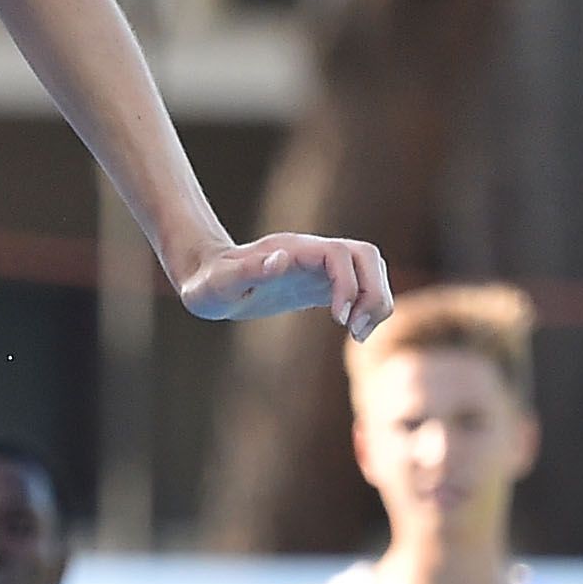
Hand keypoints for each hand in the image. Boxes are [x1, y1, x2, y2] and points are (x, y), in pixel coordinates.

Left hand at [177, 233, 391, 340]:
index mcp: (292, 249)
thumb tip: (281, 259)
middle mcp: (311, 253)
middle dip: (374, 292)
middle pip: (366, 257)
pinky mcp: (319, 285)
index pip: (340, 254)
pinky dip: (367, 308)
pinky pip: (358, 289)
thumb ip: (247, 271)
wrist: (206, 283)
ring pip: (369, 271)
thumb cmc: (207, 284)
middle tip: (357, 331)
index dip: (349, 284)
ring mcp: (318, 268)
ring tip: (358, 334)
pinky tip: (354, 332)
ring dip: (376, 300)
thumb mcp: (219, 283)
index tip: (339, 319)